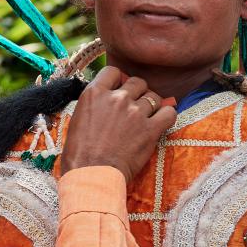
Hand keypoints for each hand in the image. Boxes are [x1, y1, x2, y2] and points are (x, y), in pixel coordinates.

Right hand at [62, 67, 176, 183]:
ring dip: (151, 105)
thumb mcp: (78, 118)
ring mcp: (135, 112)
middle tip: (134, 106)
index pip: (113, 71)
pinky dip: (167, 116)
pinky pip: (169, 113)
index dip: (119, 80)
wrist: (91, 175)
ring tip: (146, 118)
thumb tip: (109, 97)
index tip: (120, 90)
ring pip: (153, 96)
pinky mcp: (150, 129)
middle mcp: (116, 98)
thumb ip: (96, 103)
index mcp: (94, 93)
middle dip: (138, 92)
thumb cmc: (79, 153)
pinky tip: (160, 123)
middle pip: (137, 82)